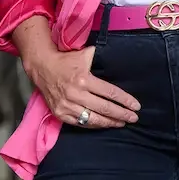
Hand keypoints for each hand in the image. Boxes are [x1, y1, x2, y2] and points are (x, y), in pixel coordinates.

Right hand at [24, 46, 140, 128]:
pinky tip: (103, 124)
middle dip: (122, 114)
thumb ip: (100, 57)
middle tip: (134, 118)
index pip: (110, 93)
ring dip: (110, 122)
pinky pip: (81, 123)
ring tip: (121, 123)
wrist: (42, 67)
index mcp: (84, 79)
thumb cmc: (66, 60)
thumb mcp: (84, 54)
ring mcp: (67, 106)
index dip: (124, 101)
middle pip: (105, 108)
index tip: (136, 106)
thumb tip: (117, 56)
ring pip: (93, 119)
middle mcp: (76, 94)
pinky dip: (94, 125)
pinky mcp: (60, 113)